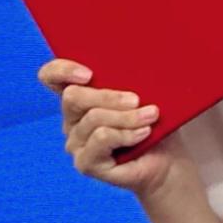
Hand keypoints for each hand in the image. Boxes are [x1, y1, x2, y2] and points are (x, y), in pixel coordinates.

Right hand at [43, 56, 173, 199]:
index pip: (51, 77)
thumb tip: (135, 59)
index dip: (62, 70)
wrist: (170, 159)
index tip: (88, 73)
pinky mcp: (85, 163)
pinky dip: (127, 133)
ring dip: (127, 116)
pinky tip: (144, 132)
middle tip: (137, 99)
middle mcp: (72, 119)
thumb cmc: (156, 121)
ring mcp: (76, 142)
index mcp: (81, 95)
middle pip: (73, 96)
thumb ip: (131, 77)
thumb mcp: (145, 92)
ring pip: (94, 118)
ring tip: (151, 116)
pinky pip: (102, 138)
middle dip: (108, 96)